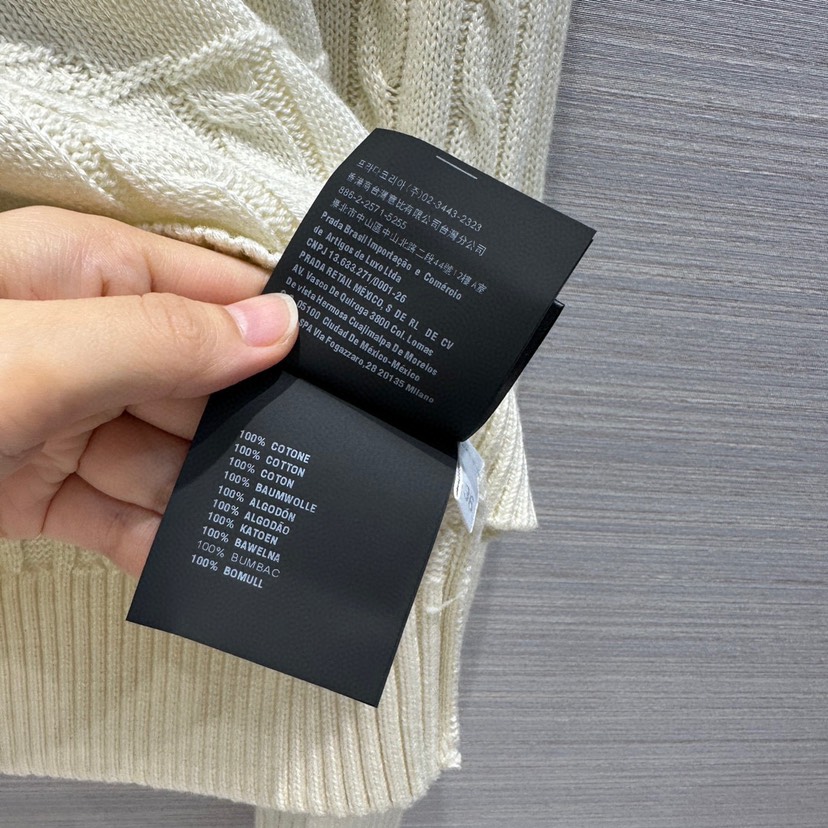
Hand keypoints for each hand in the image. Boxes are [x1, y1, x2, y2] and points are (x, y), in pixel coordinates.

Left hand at [0, 206, 297, 576]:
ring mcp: (61, 420)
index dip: (274, 321)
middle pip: (195, 380)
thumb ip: (164, 339)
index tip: (342, 367)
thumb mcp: (36, 352)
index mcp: (79, 274)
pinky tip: (194, 566)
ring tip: (265, 523)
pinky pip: (121, 514)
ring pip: (165, 454)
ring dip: (208, 492)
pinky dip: (156, 542)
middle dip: (247, 422)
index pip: (207, 287)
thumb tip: (280, 325)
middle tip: (314, 464)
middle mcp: (78, 342)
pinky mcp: (39, 492)